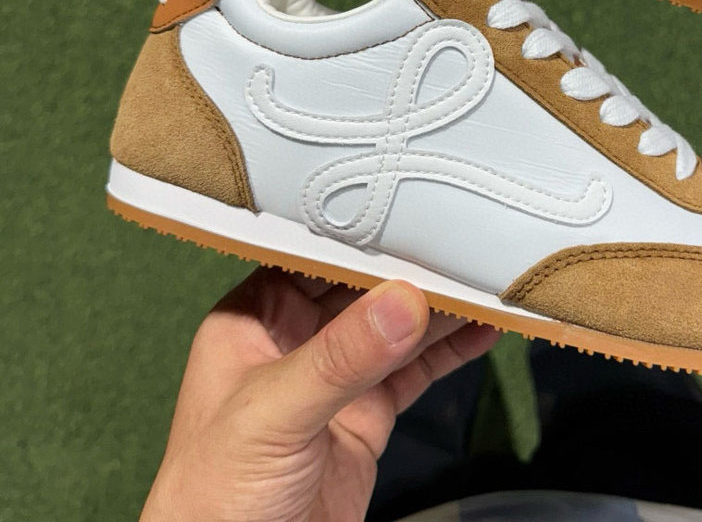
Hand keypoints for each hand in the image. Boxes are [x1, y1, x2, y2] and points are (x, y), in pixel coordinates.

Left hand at [141, 267, 498, 521]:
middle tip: (464, 245)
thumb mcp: (274, 414)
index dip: (360, 233)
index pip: (312, 256)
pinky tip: (481, 331)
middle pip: (363, 288)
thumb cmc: (214, 495)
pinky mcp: (367, 415)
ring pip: (396, 328)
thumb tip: (404, 301)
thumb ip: (340, 358)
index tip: (412, 208)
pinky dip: (450, 351)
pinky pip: (415, 371)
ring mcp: (335, 379)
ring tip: (487, 282)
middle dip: (412, 268)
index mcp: (254, 317)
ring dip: (441, 308)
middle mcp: (295, 338)